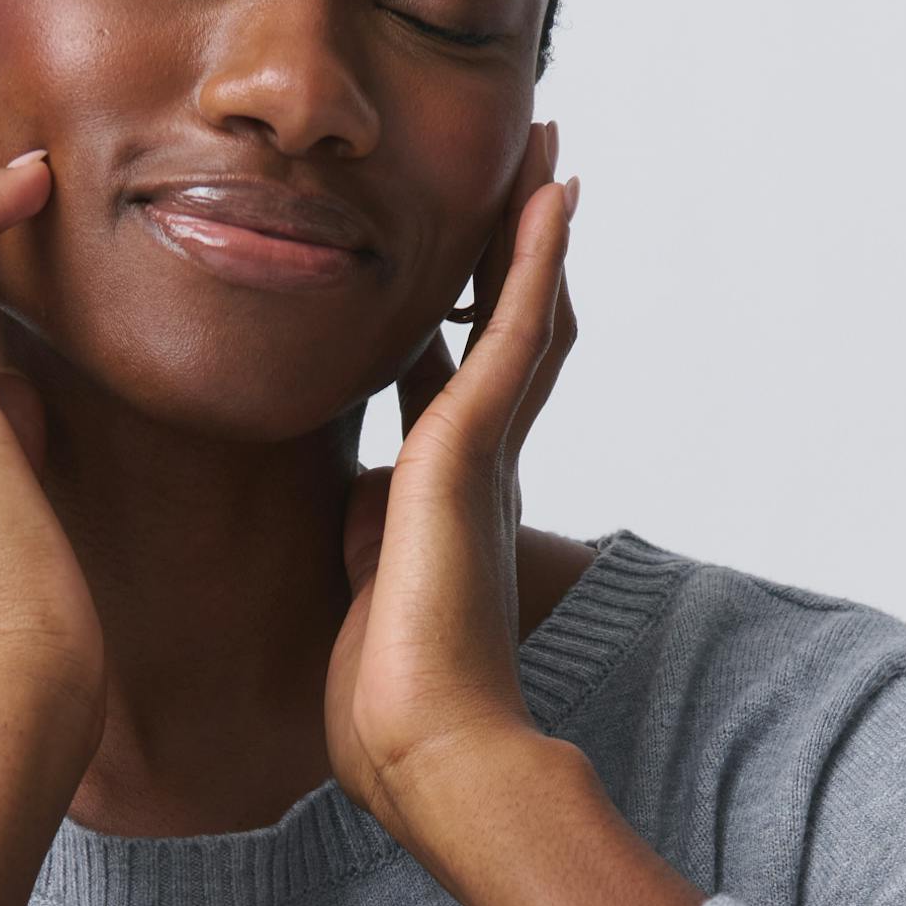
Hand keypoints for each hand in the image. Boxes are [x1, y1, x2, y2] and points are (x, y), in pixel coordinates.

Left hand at [323, 122, 577, 846]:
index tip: (459, 265)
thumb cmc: (389, 706)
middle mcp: (481, 471)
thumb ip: (366, 537)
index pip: (456, 387)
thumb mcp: (362, 593)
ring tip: (546, 154)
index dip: (462, 320)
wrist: (427, 751)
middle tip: (533, 177)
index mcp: (448, 504)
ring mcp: (484, 458)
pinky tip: (549, 194)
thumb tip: (356, 503)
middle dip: (517, 257)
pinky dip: (534, 261)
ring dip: (535, 233)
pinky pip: (517, 333)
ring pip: (525, 318)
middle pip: (510, 336)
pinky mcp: (473, 452)